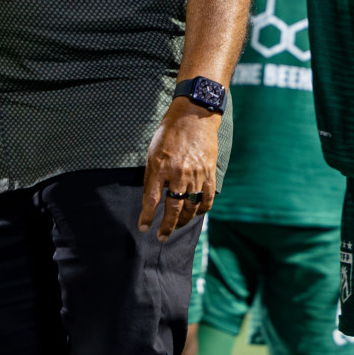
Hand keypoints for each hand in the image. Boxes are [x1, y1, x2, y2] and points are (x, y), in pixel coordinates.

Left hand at [139, 98, 220, 240]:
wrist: (193, 118)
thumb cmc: (169, 134)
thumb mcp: (152, 152)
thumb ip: (152, 176)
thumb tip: (150, 198)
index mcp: (161, 167)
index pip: (152, 199)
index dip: (147, 216)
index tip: (143, 227)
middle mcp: (179, 173)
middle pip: (173, 208)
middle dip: (167, 226)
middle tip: (161, 236)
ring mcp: (196, 175)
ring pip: (191, 206)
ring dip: (183, 220)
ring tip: (176, 226)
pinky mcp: (209, 174)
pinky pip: (207, 198)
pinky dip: (202, 210)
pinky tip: (195, 215)